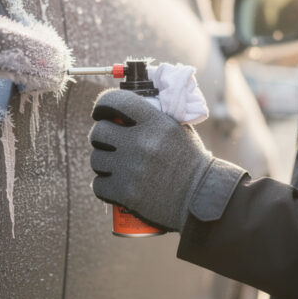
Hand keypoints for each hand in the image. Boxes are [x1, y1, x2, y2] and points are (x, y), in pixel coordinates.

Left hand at [89, 89, 213, 231]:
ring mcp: (132, 169)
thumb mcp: (179, 130)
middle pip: (99, 132)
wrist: (202, 197)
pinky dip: (103, 186)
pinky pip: (98, 185)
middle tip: (108, 143)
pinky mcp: (126, 193)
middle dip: (100, 137)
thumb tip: (129, 108)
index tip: (101, 113)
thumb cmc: (191, 162)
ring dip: (101, 162)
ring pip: (95, 159)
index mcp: (155, 123)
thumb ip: (155, 116)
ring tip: (113, 166)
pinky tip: (113, 185)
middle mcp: (141, 143)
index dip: (103, 104)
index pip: (116, 101)